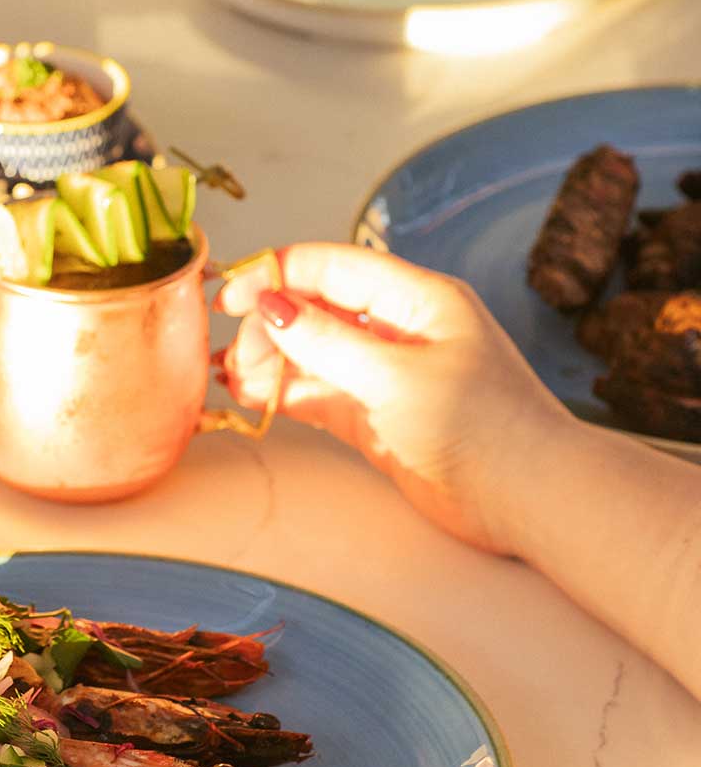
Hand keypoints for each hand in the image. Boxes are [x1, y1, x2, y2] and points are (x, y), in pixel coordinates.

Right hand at [218, 244, 572, 553]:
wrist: (533, 499)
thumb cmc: (485, 429)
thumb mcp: (397, 378)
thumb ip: (329, 342)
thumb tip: (270, 307)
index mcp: (418, 299)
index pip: (332, 267)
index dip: (276, 274)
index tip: (232, 298)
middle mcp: (401, 330)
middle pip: (318, 309)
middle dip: (272, 327)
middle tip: (238, 357)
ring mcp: (389, 375)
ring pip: (316, 353)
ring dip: (274, 362)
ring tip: (238, 381)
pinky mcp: (380, 418)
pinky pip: (323, 393)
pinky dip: (290, 393)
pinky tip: (259, 397)